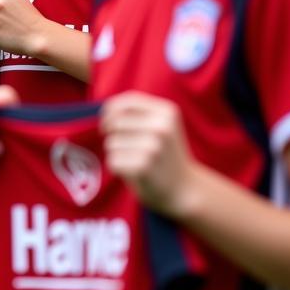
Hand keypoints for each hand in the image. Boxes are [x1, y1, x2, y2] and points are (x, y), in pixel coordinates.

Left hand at [100, 92, 197, 216]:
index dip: (110, 109)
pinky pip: (113, 161)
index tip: (106, 119)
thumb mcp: (162, 126)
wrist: (184, 188)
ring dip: (116, 153)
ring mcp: (153, 146)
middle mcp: (162, 127)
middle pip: (115, 123)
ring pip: (111, 143)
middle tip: (125, 146)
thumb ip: (138, 114)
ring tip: (135, 160)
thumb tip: (104, 111)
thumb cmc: (165, 154)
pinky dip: (117, 168)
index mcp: (167, 112)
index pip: (128, 101)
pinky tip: (134, 171)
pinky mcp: (143, 166)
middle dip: (111, 134)